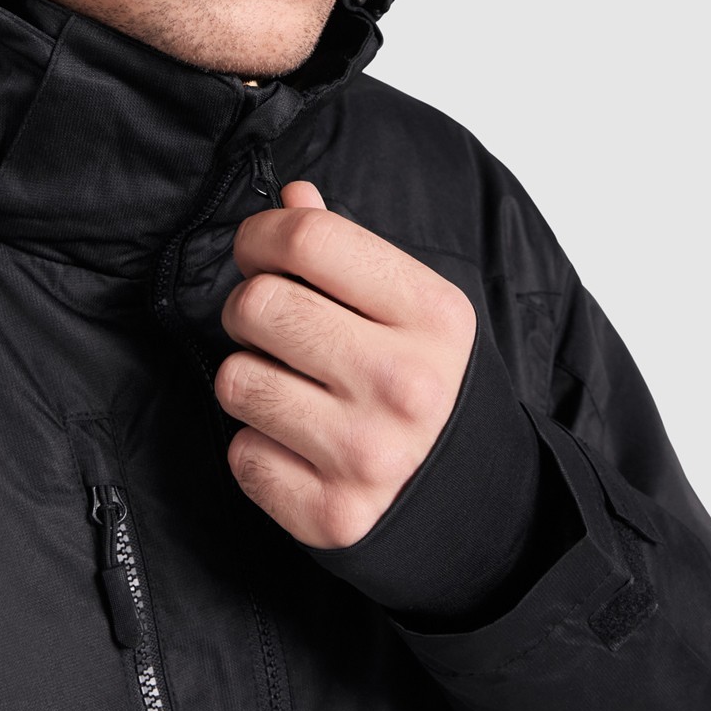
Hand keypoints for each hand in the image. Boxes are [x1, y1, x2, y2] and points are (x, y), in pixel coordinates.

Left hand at [216, 181, 476, 548]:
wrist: (474, 501)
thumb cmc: (426, 382)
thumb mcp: (413, 307)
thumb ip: (348, 249)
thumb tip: (292, 197)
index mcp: (433, 315)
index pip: (311, 239)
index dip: (263, 234)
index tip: (259, 249)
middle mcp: (404, 383)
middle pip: (259, 305)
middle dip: (249, 307)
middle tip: (272, 323)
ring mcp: (368, 453)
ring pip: (236, 379)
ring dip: (250, 377)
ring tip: (291, 386)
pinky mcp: (332, 512)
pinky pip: (241, 453)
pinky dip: (258, 445)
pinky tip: (299, 444)